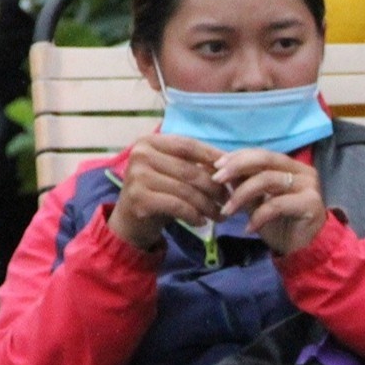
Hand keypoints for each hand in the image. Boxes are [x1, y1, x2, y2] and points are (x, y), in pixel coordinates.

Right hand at [108, 133, 224, 250]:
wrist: (130, 221)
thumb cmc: (158, 193)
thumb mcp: (174, 173)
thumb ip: (195, 164)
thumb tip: (232, 161)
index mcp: (149, 142)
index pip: (188, 145)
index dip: (214, 157)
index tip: (235, 171)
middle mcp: (140, 154)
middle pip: (190, 170)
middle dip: (215, 187)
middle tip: (230, 200)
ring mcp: (137, 175)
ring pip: (185, 189)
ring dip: (208, 205)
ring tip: (220, 215)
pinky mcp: (138, 198)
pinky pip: (177, 206)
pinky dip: (194, 215)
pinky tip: (202, 222)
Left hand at [214, 149, 325, 255]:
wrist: (301, 252)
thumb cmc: (279, 226)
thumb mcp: (255, 202)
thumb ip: (243, 184)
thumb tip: (219, 169)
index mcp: (290, 166)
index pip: (262, 153)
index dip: (238, 156)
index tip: (215, 166)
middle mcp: (303, 171)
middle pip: (266, 159)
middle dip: (237, 167)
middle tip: (217, 179)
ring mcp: (309, 186)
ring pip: (268, 180)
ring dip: (242, 195)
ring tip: (227, 211)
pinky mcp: (311, 203)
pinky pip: (277, 204)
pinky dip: (258, 216)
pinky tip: (249, 228)